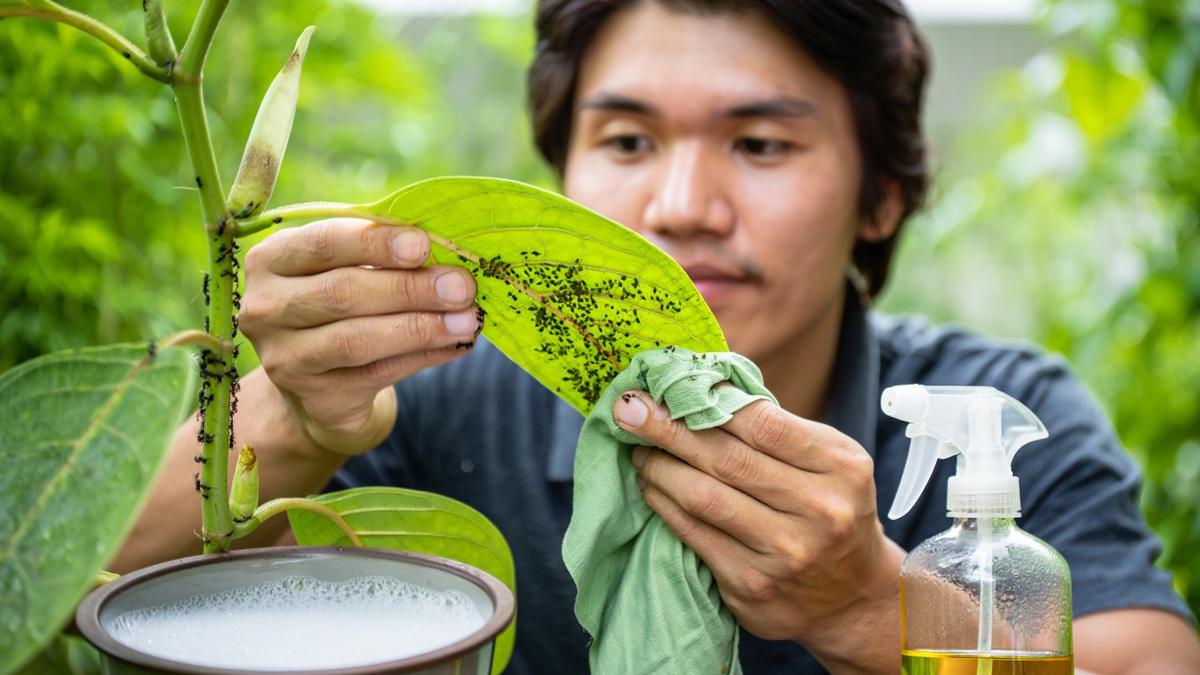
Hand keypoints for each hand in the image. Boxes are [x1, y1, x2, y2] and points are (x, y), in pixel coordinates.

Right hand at [240, 218, 480, 455]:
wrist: (321, 391)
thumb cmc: (343, 311)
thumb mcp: (350, 273)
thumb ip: (384, 258)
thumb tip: (447, 258)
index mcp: (272, 260)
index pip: (322, 243)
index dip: (375, 242)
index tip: (423, 245)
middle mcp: (267, 309)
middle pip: (342, 292)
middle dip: (410, 288)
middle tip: (461, 286)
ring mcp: (287, 359)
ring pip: (358, 339)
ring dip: (421, 327)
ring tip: (467, 319)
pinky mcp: (317, 399)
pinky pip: (379, 373)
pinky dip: (424, 356)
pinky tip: (457, 345)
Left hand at [613, 391, 903, 671]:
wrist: (852, 597)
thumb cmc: (831, 509)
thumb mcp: (829, 462)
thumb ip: (777, 430)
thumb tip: (701, 390)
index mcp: (840, 467)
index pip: (763, 424)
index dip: (709, 400)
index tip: (669, 384)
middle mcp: (818, 510)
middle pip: (727, 459)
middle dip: (669, 427)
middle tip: (629, 407)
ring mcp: (785, 552)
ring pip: (703, 497)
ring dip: (660, 467)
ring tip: (637, 448)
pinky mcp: (752, 584)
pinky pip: (694, 533)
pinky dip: (664, 504)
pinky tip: (650, 485)